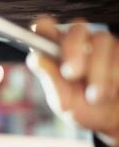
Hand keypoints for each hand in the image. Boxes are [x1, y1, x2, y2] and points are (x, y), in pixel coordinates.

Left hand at [27, 16, 118, 146]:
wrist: (115, 121)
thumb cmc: (85, 109)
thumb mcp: (63, 101)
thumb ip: (51, 79)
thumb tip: (36, 58)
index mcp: (57, 54)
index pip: (47, 29)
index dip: (44, 26)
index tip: (43, 28)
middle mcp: (80, 44)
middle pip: (77, 28)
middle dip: (73, 49)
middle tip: (72, 73)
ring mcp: (103, 45)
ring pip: (101, 40)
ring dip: (98, 72)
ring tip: (96, 96)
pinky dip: (115, 75)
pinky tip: (112, 90)